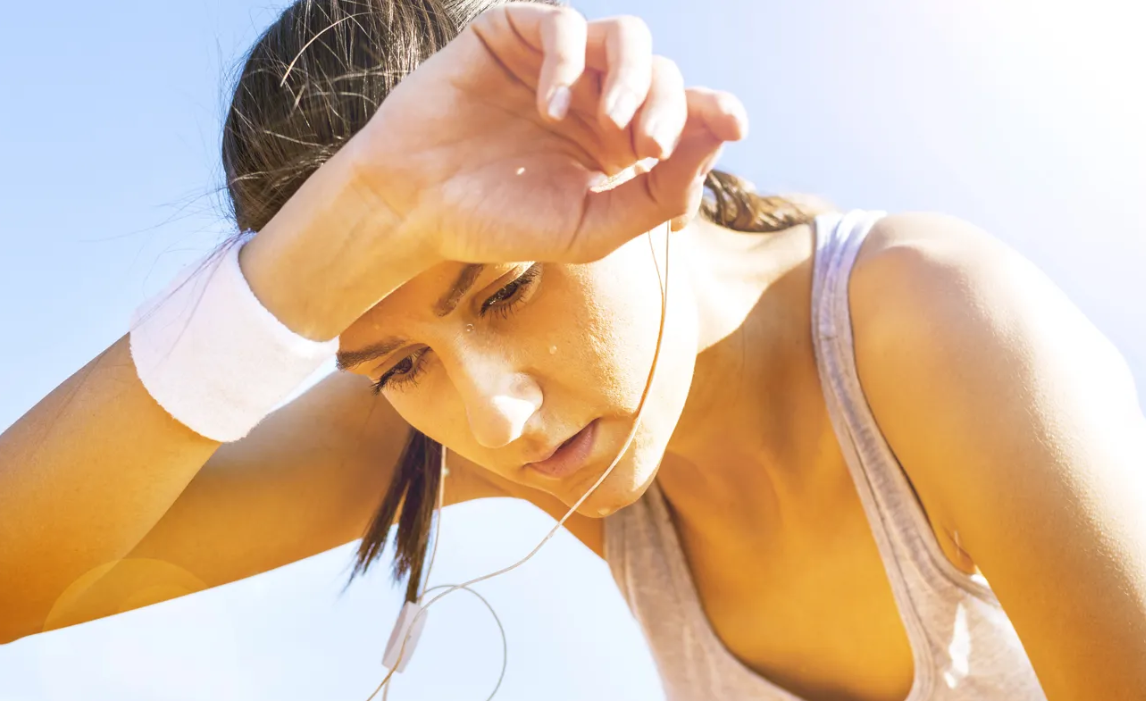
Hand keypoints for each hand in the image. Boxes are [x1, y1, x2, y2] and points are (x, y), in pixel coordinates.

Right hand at [344, 2, 747, 264]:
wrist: (412, 206)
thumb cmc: (498, 224)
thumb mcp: (590, 228)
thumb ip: (657, 193)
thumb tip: (721, 137)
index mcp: (618, 146)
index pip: (684, 116)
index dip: (714, 112)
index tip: (736, 124)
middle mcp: (594, 99)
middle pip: (664, 75)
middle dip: (669, 107)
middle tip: (647, 146)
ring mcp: (556, 64)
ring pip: (628, 37)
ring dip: (633, 75)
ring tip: (612, 123)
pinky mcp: (514, 34)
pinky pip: (564, 23)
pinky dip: (567, 60)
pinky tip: (549, 107)